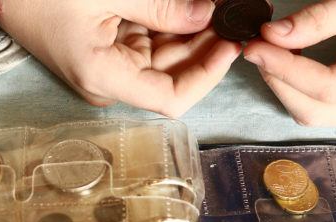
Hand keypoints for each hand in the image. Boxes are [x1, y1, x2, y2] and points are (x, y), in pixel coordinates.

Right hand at [0, 0, 241, 116]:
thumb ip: (163, 6)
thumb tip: (207, 15)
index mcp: (106, 78)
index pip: (172, 98)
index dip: (208, 73)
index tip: (231, 42)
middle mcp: (109, 81)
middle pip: (173, 74)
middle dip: (204, 43)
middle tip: (231, 11)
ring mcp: (107, 65)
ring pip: (164, 54)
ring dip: (189, 29)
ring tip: (212, 4)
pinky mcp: (105, 48)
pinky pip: (147, 39)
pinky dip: (167, 22)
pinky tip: (186, 6)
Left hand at [243, 0, 335, 125]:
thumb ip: (322, 17)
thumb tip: (273, 35)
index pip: (328, 89)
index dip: (286, 69)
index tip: (255, 45)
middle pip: (315, 110)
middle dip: (279, 80)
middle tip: (256, 46)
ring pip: (312, 112)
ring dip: (283, 84)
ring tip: (270, 49)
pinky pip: (317, 104)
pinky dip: (295, 84)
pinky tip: (285, 58)